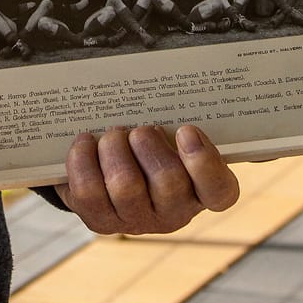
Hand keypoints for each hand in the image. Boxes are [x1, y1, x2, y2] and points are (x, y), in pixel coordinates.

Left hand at [57, 124, 237, 235]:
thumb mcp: (172, 137)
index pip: (219, 190)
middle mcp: (174, 213)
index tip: (186, 130)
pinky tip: (87, 143)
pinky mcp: (101, 221)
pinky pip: (88, 190)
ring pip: (125, 185)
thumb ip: (176, 121)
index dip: (203, 161)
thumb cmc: (150, 149)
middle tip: (140, 129)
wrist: (112, 176)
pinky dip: (83, 158)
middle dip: (147, 143)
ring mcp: (136, 220)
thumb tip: (162, 82)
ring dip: (115, 148)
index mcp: (202, 191)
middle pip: (167, 180)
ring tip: (113, 136)